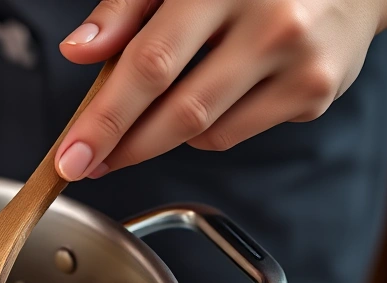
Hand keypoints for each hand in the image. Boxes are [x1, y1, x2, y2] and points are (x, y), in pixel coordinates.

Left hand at [54, 0, 386, 180]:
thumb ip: (125, 9)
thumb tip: (78, 52)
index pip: (150, 64)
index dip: (105, 119)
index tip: (71, 157)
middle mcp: (269, 22)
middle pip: (181, 112)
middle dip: (124, 148)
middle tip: (87, 164)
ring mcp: (299, 62)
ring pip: (205, 132)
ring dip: (160, 137)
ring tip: (146, 116)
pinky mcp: (315, 93)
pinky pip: (234, 133)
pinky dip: (204, 128)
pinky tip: (207, 95)